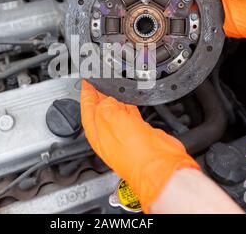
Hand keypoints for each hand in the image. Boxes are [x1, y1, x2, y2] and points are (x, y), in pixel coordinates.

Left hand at [80, 80, 199, 212]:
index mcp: (96, 134)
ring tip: (112, 87)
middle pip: (101, 110)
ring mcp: (125, 135)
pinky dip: (129, 105)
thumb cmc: (134, 153)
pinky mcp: (141, 133)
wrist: (159, 165)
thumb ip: (105, 106)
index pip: (87, 109)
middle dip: (99, 95)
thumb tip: (107, 100)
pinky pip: (131, 115)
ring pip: (116, 112)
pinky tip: (130, 99)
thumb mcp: (110, 119)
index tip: (86, 82)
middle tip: (98, 81)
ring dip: (114, 99)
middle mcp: (109, 136)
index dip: (86, 94)